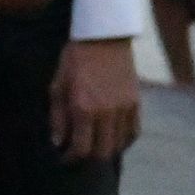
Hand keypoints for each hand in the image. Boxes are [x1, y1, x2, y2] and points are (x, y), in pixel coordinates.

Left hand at [50, 37, 141, 161]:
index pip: (81, 149)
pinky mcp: (136, 102)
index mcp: (84, 108)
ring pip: (119, 144)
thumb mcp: (58, 86)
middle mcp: (107, 112)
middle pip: (102, 152)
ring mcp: (125, 108)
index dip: (70, 158)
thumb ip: (58, 117)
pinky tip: (114, 138)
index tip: (64, 157)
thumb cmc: (76, 59)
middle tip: (79, 153)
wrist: (105, 36)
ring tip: (95, 146)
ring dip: (105, 150)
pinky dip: (124, 140)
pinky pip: (134, 131)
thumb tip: (58, 142)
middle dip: (88, 158)